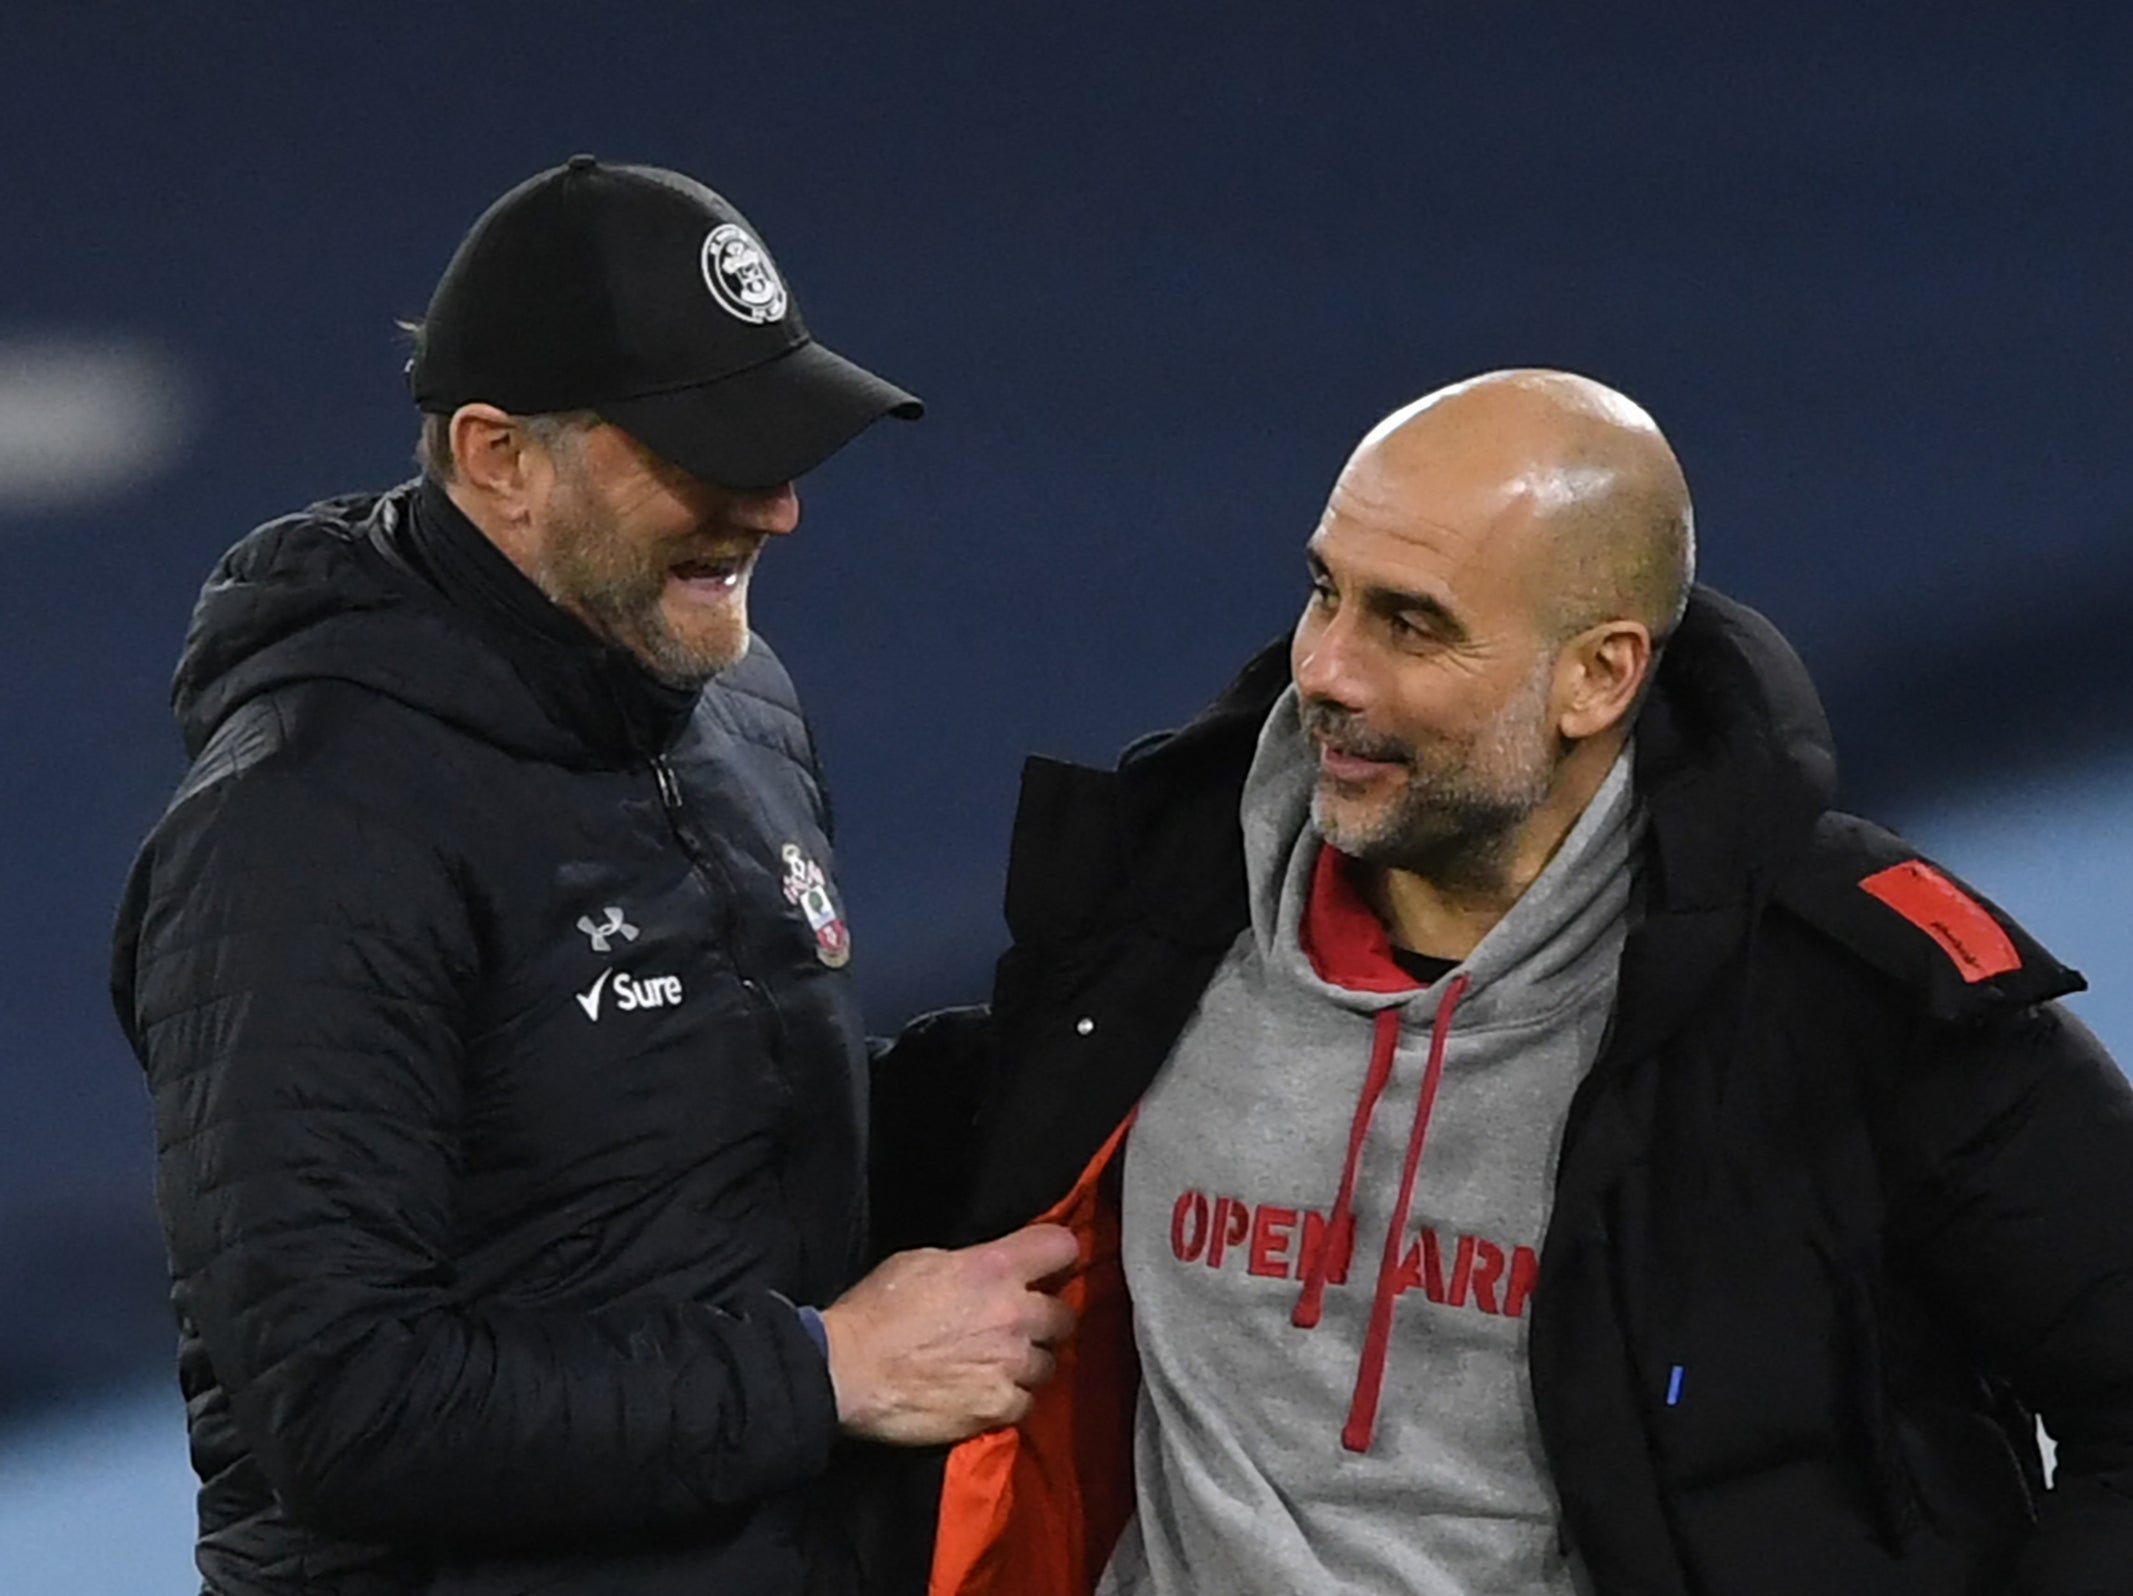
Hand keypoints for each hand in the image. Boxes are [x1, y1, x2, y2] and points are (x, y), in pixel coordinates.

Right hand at [818, 1224, 1080, 1444]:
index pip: (1062, 1247)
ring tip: (1001, 1367)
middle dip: (1046, 1321)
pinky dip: (1010, 1401)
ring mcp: (1011, 1364)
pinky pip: (1026, 1404)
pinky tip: (987, 1396)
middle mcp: (1014, 1314)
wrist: (846, 1371)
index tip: (1046, 1268)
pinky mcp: (998, 1407)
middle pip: (1065, 1316)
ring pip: (1049, 1364)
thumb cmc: (876, 1310)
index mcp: (996, 1268)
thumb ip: (971, 1264)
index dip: (1057, 1256)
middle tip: (1019, 1328)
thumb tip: (989, 1271)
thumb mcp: (923, 1261)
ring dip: (1029, 1364)